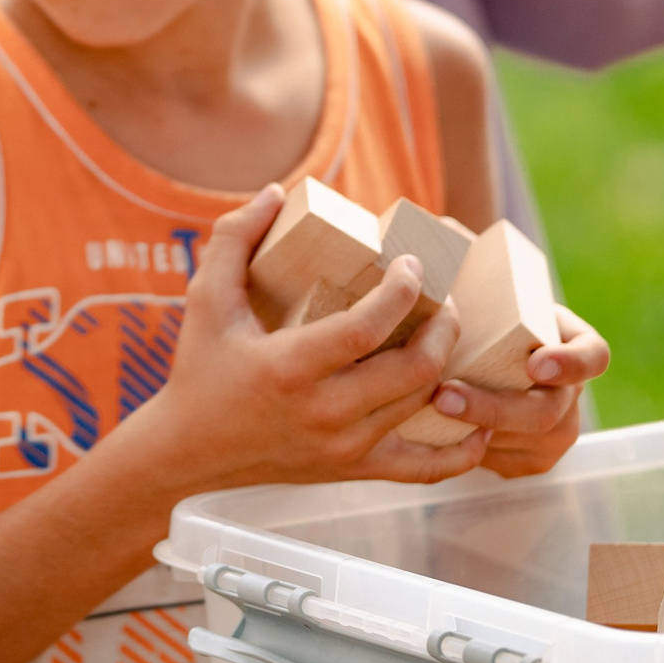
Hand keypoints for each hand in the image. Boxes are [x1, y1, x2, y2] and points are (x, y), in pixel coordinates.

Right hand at [133, 187, 487, 491]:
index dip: (402, 292)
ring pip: (424, 406)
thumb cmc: (200, 370)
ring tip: (446, 334)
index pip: (367, 329)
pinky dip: (460, 448)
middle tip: (443, 298)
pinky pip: (426, 469)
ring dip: (449, 366)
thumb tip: (277, 192)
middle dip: (444, 326)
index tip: (413, 264)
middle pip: (415, 370)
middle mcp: (324, 412)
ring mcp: (344, 447)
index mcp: (289, 367)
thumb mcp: (205, 298)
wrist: (190, 450)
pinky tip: (473, 421)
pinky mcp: (353, 470)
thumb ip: (234, 239)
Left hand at [424, 306, 608, 478]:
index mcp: (578, 348)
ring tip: (424, 413)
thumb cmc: (489, 322)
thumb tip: (440, 268)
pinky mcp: (535, 459)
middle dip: (492, 407)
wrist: (483, 362)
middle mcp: (574, 393)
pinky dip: (466, 447)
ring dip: (470, 430)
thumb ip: (485, 293)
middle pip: (546, 412)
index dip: (569, 364)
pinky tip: (432, 430)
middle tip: (443, 396)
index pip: (592, 357)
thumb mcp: (498, 302)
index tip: (534, 365)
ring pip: (521, 440)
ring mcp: (559, 431)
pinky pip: (503, 461)